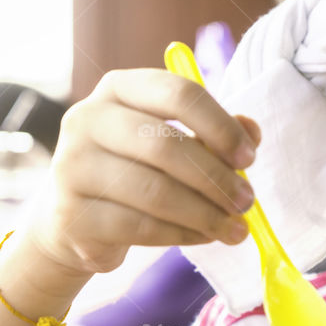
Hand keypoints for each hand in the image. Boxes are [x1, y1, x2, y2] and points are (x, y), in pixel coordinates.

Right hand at [17, 68, 260, 280]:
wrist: (77, 219)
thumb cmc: (137, 168)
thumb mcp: (176, 140)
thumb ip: (215, 133)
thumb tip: (252, 132)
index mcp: (118, 88)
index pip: (177, 93)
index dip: (220, 126)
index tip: (249, 159)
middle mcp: (87, 119)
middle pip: (165, 146)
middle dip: (216, 178)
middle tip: (247, 202)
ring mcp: (72, 167)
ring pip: (155, 192)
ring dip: (205, 214)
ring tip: (236, 228)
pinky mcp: (72, 215)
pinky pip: (141, 227)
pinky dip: (183, 235)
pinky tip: (205, 236)